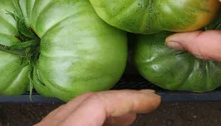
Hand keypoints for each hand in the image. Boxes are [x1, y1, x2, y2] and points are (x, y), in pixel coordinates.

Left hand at [36, 90, 160, 125]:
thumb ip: (113, 125)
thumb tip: (133, 115)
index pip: (98, 103)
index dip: (130, 98)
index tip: (152, 100)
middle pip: (87, 100)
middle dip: (121, 100)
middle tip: (145, 103)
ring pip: (75, 108)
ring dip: (106, 109)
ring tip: (128, 116)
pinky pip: (67, 119)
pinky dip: (89, 118)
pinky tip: (102, 124)